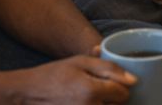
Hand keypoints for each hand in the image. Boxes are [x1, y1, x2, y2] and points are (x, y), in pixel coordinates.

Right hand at [14, 55, 134, 103]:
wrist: (27, 93)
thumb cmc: (54, 74)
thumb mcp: (81, 62)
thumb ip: (109, 68)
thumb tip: (134, 80)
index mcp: (92, 92)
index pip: (124, 94)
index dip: (121, 86)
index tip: (112, 81)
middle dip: (116, 98)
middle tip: (103, 90)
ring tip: (95, 97)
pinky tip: (89, 102)